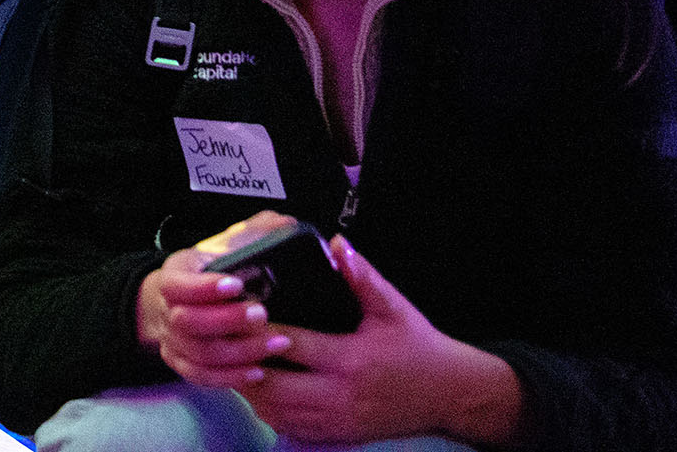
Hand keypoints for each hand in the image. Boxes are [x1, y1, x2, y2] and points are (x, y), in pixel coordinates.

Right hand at [135, 212, 297, 390]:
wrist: (178, 298)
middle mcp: (168, 309)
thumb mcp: (226, 245)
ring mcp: (173, 339)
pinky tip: (259, 371)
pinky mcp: (182, 362)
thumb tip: (285, 223)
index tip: (237, 283)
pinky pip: (201, 377)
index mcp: (175, 275)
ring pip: (199, 353)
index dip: (204, 287)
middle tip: (261, 313)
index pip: (178, 283)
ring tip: (277, 343)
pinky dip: (230, 377)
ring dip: (239, 351)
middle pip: (186, 322)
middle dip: (226, 320)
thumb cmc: (210, 270)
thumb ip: (255, 232)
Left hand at [245, 237, 524, 447]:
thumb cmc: (418, 346)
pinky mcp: (340, 435)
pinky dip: (269, 411)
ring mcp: (338, 419)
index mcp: (350, 358)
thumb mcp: (394, 308)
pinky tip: (257, 390)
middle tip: (224, 340)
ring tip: (232, 362)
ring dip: (250, 389)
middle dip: (244, 363)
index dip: (258, 330)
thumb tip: (336, 243)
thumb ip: (362, 277)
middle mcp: (340, 394)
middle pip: (274, 385)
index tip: (235, 312)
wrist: (452, 395)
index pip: (291, 344)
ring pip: (277, 411)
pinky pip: (292, 428)